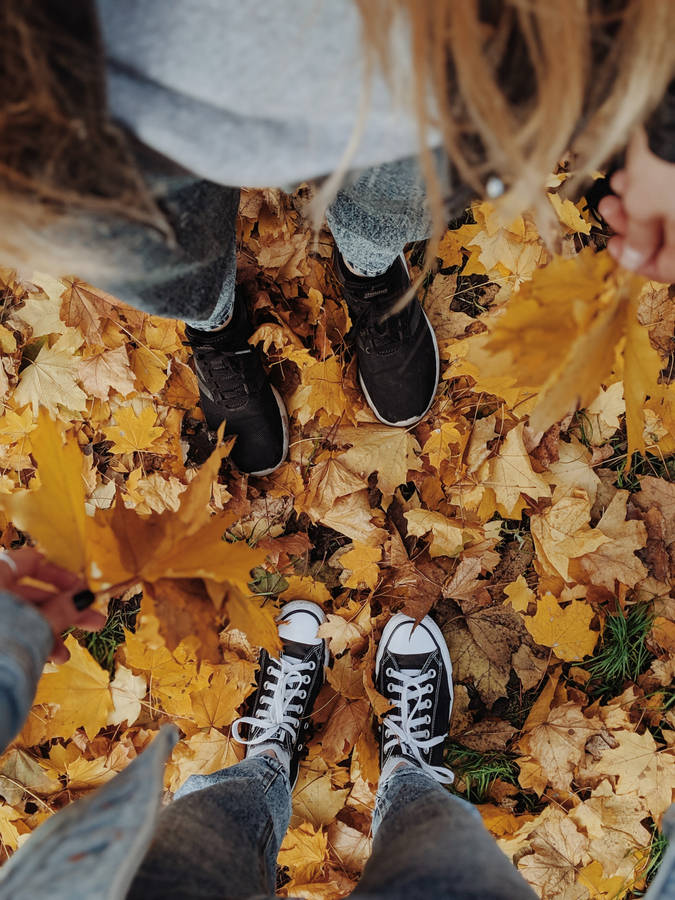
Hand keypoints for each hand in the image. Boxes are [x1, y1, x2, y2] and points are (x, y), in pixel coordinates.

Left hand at [0, 548, 104, 662]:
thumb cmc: (3, 645)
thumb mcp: (38, 623)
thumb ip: (63, 608)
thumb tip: (84, 597)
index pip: (31, 561)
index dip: (60, 575)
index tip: (82, 589)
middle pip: (30, 594)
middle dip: (64, 611)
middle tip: (94, 622)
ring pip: (20, 618)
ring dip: (48, 632)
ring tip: (65, 656)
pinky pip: (10, 632)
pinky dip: (29, 642)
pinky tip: (46, 660)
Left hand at [598, 128, 674, 282]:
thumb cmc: (668, 162)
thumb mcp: (644, 205)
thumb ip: (637, 238)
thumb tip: (634, 258)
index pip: (668, 268)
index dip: (637, 261)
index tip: (614, 247)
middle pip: (668, 235)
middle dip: (634, 222)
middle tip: (610, 210)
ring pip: (669, 208)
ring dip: (639, 198)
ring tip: (617, 185)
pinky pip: (673, 186)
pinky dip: (653, 181)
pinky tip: (632, 169)